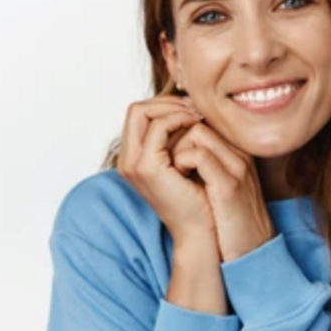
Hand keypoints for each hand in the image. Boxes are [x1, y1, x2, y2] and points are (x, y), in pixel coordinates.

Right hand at [115, 94, 218, 247]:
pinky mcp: (147, 167)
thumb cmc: (200, 195)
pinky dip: (178, 119)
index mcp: (133, 158)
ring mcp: (133, 164)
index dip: (164, 104)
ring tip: (197, 117)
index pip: (138, 113)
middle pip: (135, 108)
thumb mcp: (184, 159)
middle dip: (166, 102)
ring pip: (142, 111)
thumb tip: (188, 105)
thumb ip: (178, 136)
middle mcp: (127, 161)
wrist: (203, 229)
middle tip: (195, 108)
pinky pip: (159, 126)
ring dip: (173, 108)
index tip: (191, 108)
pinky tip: (196, 125)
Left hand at [169, 104, 275, 261]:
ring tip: (174, 170)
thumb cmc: (232, 224)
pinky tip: (180, 178)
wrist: (253, 252)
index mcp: (236, 154)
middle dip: (173, 135)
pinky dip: (182, 162)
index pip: (202, 122)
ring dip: (175, 148)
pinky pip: (199, 155)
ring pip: (196, 131)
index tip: (168, 153)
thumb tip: (179, 151)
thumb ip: (208, 165)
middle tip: (165, 159)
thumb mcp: (222, 187)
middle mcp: (238, 155)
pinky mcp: (229, 185)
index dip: (178, 132)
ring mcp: (236, 167)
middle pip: (197, 121)